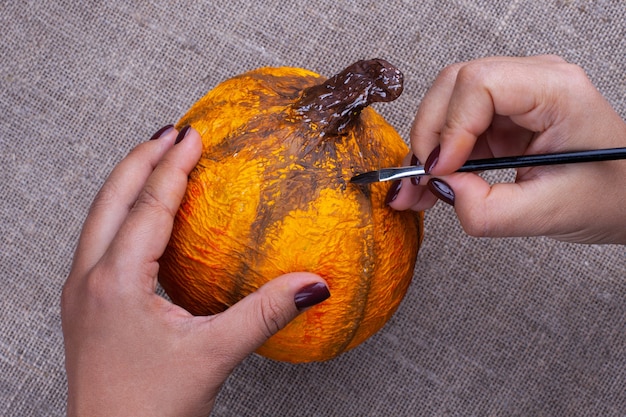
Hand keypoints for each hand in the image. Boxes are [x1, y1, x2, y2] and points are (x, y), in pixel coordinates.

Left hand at [61, 126, 329, 416]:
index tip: (194, 135)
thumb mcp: (214, 355)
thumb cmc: (148, 409)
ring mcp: (81, 291)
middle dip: (141, 158)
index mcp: (116, 281)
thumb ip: (266, 313)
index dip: (174, 165)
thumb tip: (312, 285)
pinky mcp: (86, 305)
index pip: (149, 205)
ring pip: (100, 216)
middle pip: (111, 197)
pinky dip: (123, 212)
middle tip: (172, 131)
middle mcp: (90, 278)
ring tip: (155, 159)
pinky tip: (144, 216)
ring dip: (128, 181)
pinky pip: (101, 239)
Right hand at [388, 55, 625, 243]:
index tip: (441, 170)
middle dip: (428, 134)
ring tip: (418, 188)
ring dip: (427, 146)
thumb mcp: (549, 214)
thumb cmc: (608, 195)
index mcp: (557, 91)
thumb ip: (488, 210)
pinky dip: (438, 154)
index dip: (451, 126)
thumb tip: (441, 189)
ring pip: (448, 103)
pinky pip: (456, 124)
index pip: (480, 83)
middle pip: (454, 85)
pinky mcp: (502, 116)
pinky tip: (431, 182)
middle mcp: (534, 80)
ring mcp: (515, 96)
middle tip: (420, 179)